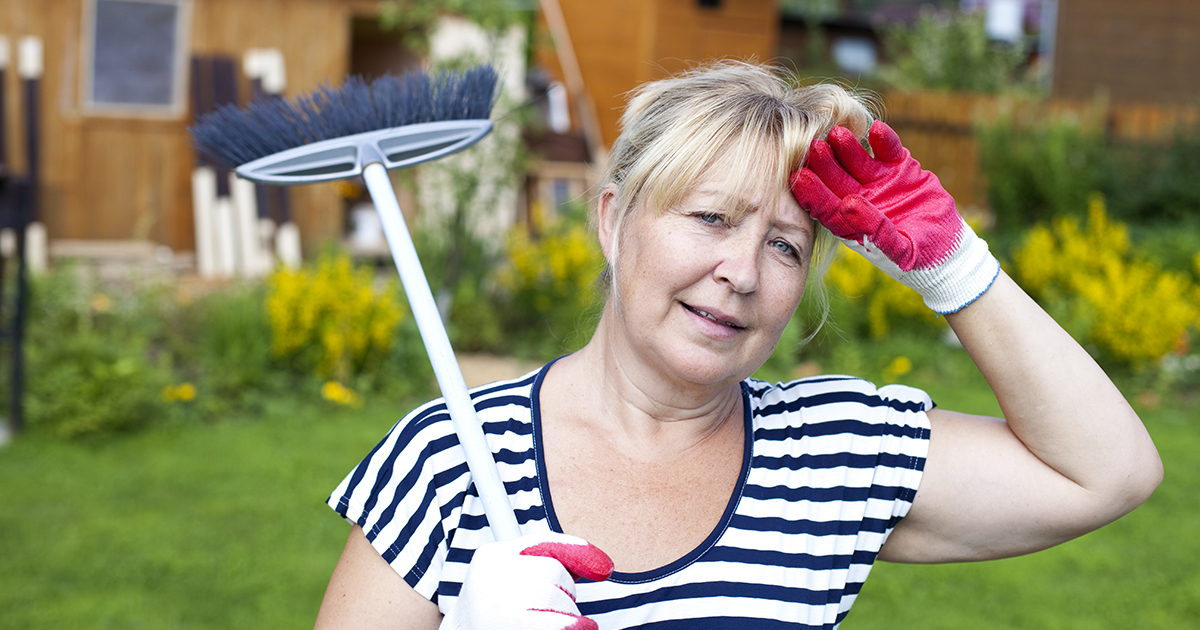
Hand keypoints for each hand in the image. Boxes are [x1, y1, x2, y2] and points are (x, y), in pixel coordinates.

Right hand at [440, 532, 613, 629]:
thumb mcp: (510, 581)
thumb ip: (542, 566)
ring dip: (568, 613)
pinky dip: (573, 626)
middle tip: (558, 608)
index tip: (605, 567)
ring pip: (557, 596)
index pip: (544, 542)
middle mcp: (492, 573)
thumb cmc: (493, 613)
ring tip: (554, 622)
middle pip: (554, 570)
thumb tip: (593, 564)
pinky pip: (560, 621)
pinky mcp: (512, 623)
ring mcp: (499, 600)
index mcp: (493, 556)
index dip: (579, 551)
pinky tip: (577, 629)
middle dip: (566, 591)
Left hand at [790, 120, 998, 313]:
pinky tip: (876, 128)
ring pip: (859, 161)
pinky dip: (884, 140)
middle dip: (825, 163)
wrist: (948, 248)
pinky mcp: (900, 168)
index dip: (813, 192)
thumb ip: (875, 231)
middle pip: (836, 179)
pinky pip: (889, 151)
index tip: (801, 177)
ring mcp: (878, 182)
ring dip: (848, 147)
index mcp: (849, 223)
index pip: (825, 206)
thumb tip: (848, 205)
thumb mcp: (900, 251)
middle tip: (814, 146)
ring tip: (838, 132)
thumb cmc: (921, 258)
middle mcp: (859, 199)